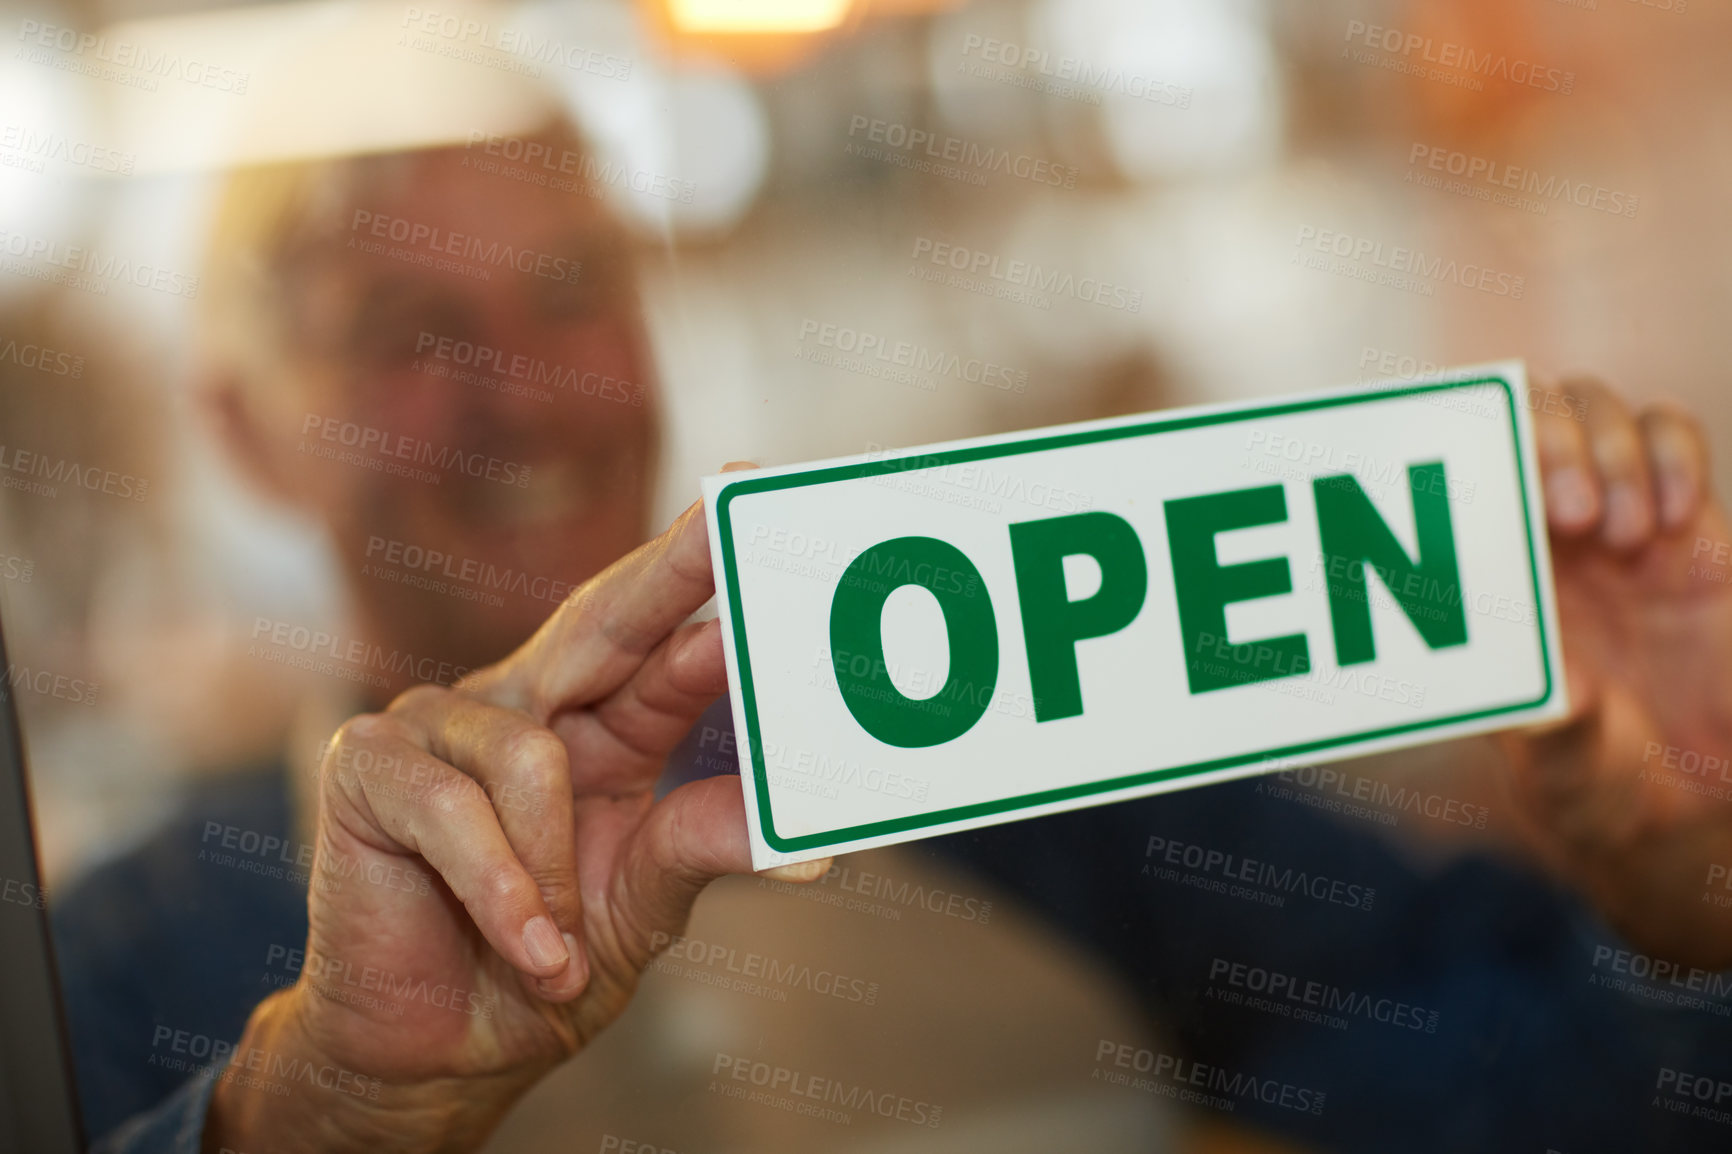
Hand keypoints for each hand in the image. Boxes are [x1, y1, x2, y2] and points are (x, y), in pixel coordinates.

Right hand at [205, 490, 827, 1152]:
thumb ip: (702, 846)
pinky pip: (459, 806)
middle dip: (673, 566)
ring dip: (558, 875)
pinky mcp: (369, 762)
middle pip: (605, 619)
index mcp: (602, 724)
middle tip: (732, 512)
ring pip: (536, 756)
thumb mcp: (641, 903)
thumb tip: (804, 839)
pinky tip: (526, 945)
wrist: (434, 1057)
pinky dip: (504, 890)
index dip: (703, 562)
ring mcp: (442, 721)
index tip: (755, 494)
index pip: (662, 632)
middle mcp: (528, 702)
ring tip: (557, 947)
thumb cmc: (540, 968)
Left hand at [1502, 378, 1731, 966]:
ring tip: (1625, 534)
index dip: (1470, 456)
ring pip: (1591, 406)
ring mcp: (1607, 515)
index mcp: (1480, 569)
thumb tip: (1554, 689)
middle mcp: (1536, 528)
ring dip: (1607, 450)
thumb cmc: (1597, 777)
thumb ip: (1556, 731)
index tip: (1501, 501)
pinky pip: (1669, 430)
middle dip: (1543, 439)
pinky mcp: (1682, 520)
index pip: (1452, 464)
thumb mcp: (1571, 766)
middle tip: (1569, 515)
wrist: (1683, 798)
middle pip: (1520, 409)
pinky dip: (1670, 453)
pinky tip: (1673, 518)